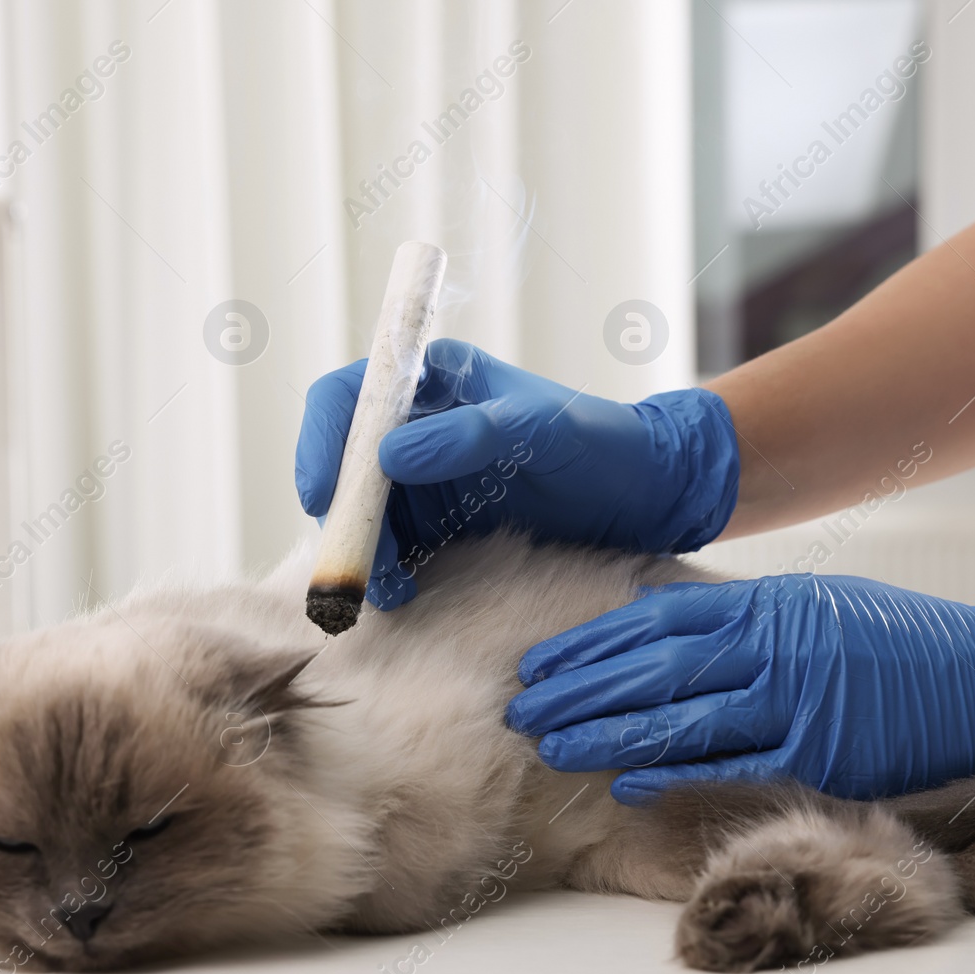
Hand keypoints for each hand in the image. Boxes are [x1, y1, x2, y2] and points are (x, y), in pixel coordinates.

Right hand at [295, 339, 739, 608]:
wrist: (651, 497)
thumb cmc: (606, 446)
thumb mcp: (544, 433)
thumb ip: (471, 435)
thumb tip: (388, 453)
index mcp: (434, 379)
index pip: (348, 397)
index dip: (322, 442)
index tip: (323, 495)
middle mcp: (417, 425)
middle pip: (342, 465)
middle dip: (340, 516)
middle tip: (353, 565)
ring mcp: (424, 477)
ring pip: (360, 514)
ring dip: (361, 552)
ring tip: (389, 590)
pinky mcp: (440, 524)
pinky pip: (391, 548)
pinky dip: (386, 572)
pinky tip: (403, 593)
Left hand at [506, 574, 974, 801]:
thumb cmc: (902, 644)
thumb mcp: (816, 608)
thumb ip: (743, 619)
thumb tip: (664, 627)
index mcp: (766, 603)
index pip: (653, 620)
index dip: (589, 642)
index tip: (539, 662)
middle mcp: (773, 644)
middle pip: (652, 665)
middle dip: (577, 688)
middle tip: (519, 707)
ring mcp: (797, 698)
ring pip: (680, 715)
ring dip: (607, 732)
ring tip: (549, 744)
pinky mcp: (823, 751)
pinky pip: (734, 763)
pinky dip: (674, 772)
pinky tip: (625, 784)